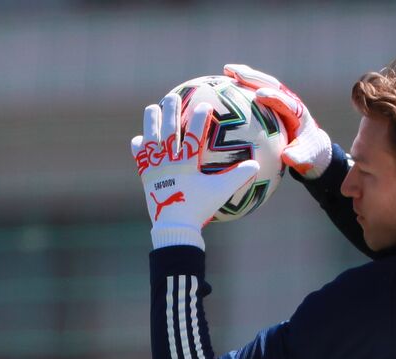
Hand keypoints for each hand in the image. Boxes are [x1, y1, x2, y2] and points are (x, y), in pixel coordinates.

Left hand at [131, 92, 258, 248]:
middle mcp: (168, 160)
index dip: (199, 118)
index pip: (193, 134)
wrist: (174, 226)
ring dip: (150, 121)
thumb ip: (238, 177)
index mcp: (187, 162)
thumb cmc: (199, 207)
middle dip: (170, 110)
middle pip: (168, 129)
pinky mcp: (145, 175)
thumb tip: (256, 164)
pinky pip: (139, 156)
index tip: (204, 104)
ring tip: (152, 108)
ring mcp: (155, 166)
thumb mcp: (221, 192)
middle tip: (172, 96)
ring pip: (150, 137)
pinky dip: (139, 146)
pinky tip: (140, 140)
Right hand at [224, 64, 332, 179]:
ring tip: (226, 70)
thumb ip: (298, 155)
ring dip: (245, 75)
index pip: (286, 102)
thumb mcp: (306, 156)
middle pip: (272, 84)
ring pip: (262, 82)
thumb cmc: (306, 151)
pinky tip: (223, 82)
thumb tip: (287, 157)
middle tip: (236, 73)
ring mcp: (279, 97)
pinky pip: (254, 89)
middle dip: (255, 78)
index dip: (274, 96)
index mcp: (298, 113)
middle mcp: (288, 100)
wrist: (309, 143)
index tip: (259, 95)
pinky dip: (240, 84)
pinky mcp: (271, 99)